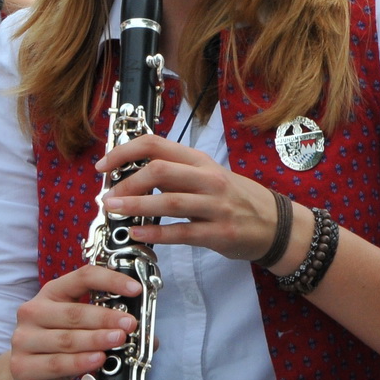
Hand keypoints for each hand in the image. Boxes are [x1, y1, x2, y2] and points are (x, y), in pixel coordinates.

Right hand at [8, 265, 141, 379]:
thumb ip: (108, 326)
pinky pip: (57, 363)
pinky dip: (80, 362)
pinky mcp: (22, 366)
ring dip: (96, 339)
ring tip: (119, 341)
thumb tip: (148, 334)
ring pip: (67, 339)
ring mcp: (24, 339)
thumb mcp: (82, 330)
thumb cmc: (60, 348)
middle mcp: (34, 311)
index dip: (111, 280)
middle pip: (75, 311)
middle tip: (130, 324)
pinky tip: (98, 360)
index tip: (135, 289)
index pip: (82, 276)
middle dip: (107, 318)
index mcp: (52, 293)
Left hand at [97, 135, 281, 261]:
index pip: (156, 145)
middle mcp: (207, 179)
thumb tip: (135, 174)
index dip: (124, 152)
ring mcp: (215, 206)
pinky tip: (137, 234)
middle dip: (127, 182)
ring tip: (113, 210)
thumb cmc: (236, 199)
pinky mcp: (218, 232)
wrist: (276, 224)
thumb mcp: (209, 176)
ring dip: (135, 205)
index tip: (104, 165)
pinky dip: (156, 233)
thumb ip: (176, 174)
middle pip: (159, 170)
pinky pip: (182, 232)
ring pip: (168, 201)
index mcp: (200, 161)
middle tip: (107, 196)